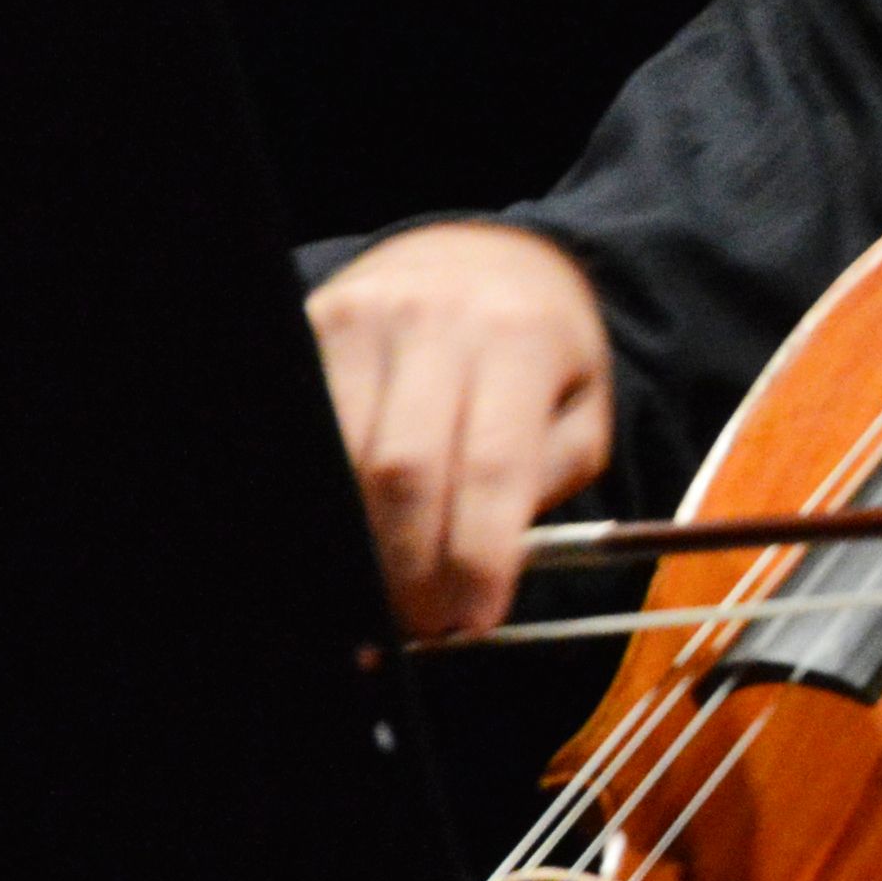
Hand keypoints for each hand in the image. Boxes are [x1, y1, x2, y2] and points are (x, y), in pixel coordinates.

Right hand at [307, 221, 614, 640]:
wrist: (479, 257)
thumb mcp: (579, 412)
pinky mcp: (306, 326)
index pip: (491, 466)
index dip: (476, 556)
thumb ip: (540, 485)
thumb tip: (484, 575)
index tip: (471, 622)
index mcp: (520, 339)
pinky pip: (302, 426)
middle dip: (409, 565)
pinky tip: (341, 537)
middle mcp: (432, 319)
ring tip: (382, 594)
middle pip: (401, 469)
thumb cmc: (539, 354)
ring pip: (339, 457)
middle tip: (419, 623)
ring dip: (358, 542)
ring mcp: (357, 317)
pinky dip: (318, 496)